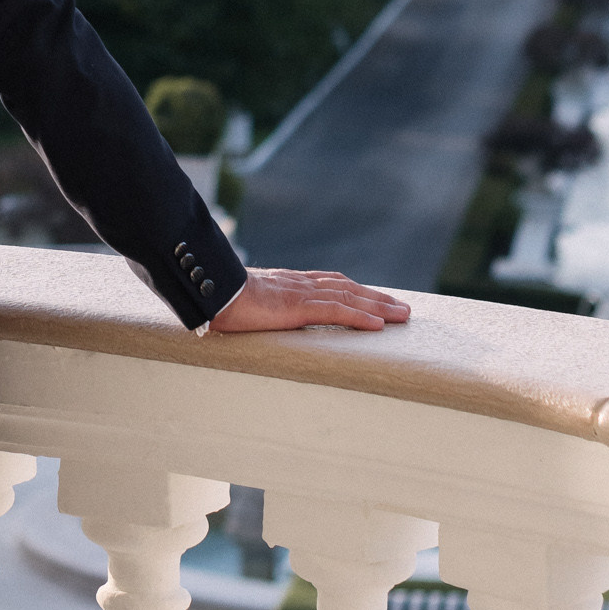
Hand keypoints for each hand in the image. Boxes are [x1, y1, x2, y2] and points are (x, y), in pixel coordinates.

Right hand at [207, 267, 409, 334]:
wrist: (206, 292)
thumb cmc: (216, 298)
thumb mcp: (242, 302)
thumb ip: (256, 307)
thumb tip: (251, 316)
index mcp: (287, 284)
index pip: (330, 284)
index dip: (356, 291)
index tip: (375, 298)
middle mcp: (298, 284)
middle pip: (347, 288)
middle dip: (377, 298)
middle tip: (403, 309)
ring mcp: (299, 294)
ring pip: (349, 298)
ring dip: (379, 307)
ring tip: (402, 316)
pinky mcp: (297, 307)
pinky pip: (335, 312)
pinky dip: (359, 317)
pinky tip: (377, 325)